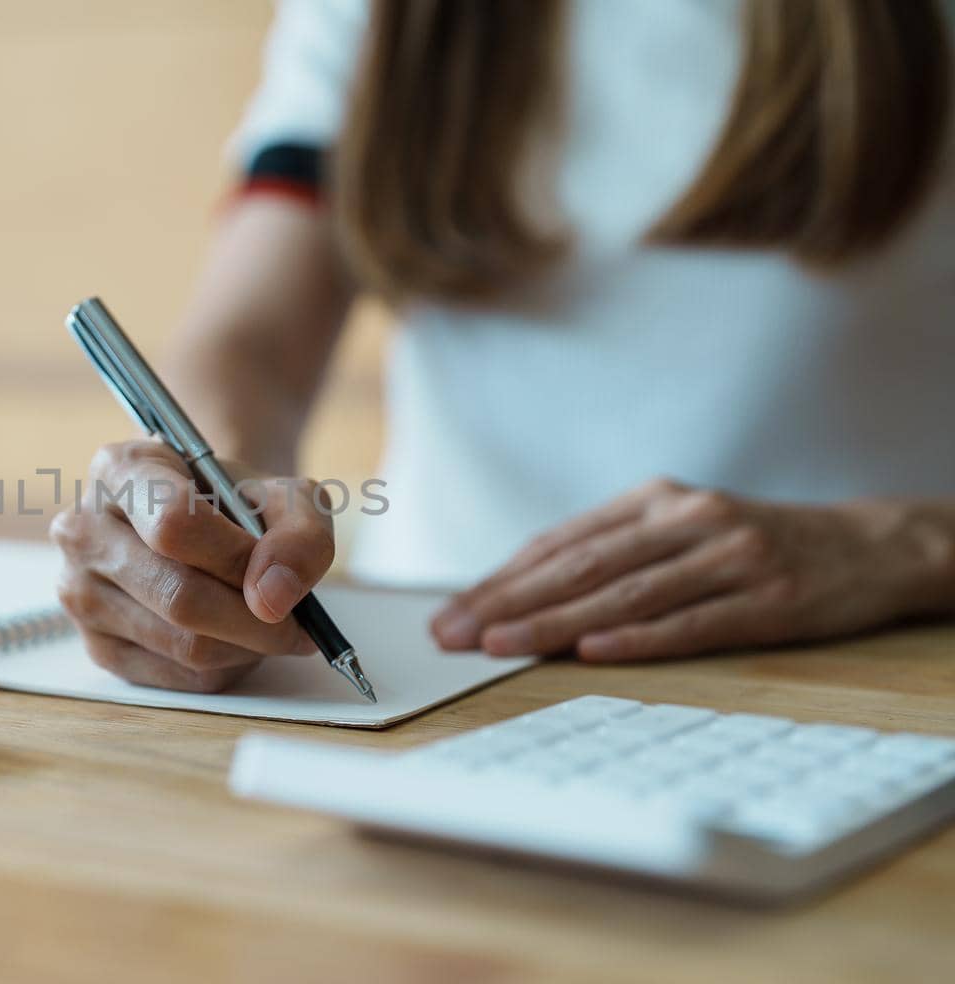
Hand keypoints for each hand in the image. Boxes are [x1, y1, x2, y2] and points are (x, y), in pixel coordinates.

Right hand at [50, 439, 330, 691]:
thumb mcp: (283, 494)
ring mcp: (80, 593)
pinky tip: (237, 640)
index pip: (172, 524)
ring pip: (183, 645)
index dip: (236, 558)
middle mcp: (82, 529)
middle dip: (255, 619)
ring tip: (269, 625)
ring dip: (246, 647)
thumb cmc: (236, 503)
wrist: (200, 523)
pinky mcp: (97, 648)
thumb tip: (274, 598)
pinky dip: (227, 667)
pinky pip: (179, 677)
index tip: (277, 573)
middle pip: (178, 596)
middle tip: (298, 624)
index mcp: (120, 470)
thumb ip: (299, 533)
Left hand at [431, 478, 954, 661]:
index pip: (561, 543)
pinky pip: (692, 622)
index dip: (502, 578)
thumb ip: (612, 553)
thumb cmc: (750, 545)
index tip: (452, 610)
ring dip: (555, 623)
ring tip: (500, 646)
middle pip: (581, 566)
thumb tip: (521, 593)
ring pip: (625, 594)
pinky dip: (639, 637)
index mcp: (655, 501)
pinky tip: (592, 651)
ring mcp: (730, 558)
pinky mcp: (770, 600)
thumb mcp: (680, 529)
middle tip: (455, 633)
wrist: (867, 547)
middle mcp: (687, 520)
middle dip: (509, 602)